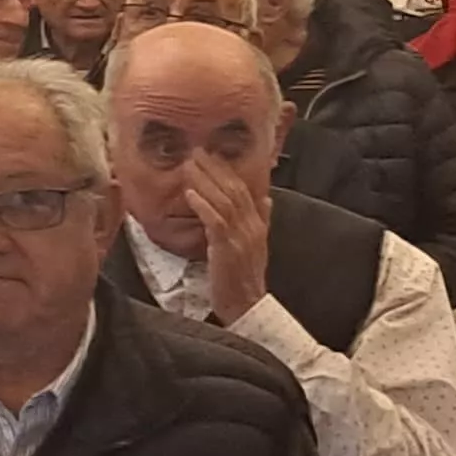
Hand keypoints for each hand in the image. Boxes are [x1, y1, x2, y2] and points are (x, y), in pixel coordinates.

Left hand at [178, 151, 272, 325]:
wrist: (248, 304)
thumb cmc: (244, 276)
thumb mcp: (256, 245)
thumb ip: (261, 220)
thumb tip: (266, 198)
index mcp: (258, 224)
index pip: (244, 189)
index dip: (227, 170)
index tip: (210, 153)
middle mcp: (252, 226)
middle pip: (234, 190)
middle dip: (214, 169)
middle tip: (196, 151)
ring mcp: (240, 237)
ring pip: (224, 201)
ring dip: (205, 181)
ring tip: (189, 165)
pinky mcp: (226, 248)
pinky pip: (215, 222)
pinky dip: (203, 205)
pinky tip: (189, 193)